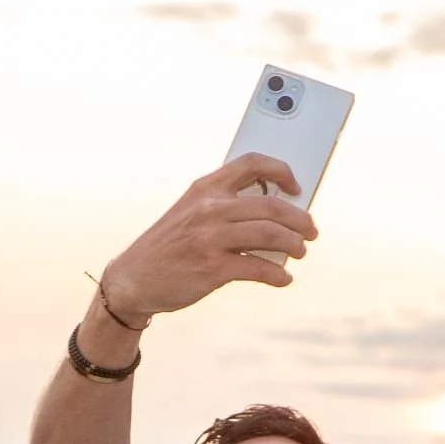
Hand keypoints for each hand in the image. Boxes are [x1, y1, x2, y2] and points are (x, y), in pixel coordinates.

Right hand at [101, 154, 319, 322]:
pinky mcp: (213, 268)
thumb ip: (223, 206)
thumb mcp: (189, 213)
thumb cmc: (169, 247)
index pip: (252, 163)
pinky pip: (258, 268)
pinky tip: (283, 279)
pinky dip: (278, 275)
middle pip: (272, 205)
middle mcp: (209, 208)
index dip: (281, 170)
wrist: (134, 279)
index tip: (296, 187)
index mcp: (205, 188)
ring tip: (300, 252)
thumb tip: (273, 215)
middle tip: (310, 232)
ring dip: (294, 245)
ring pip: (270, 234)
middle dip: (300, 220)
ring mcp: (210, 238)